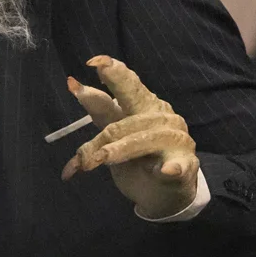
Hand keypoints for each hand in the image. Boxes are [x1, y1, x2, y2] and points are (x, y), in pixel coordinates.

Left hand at [61, 56, 199, 218]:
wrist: (164, 195)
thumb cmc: (138, 159)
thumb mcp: (114, 134)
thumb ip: (99, 112)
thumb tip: (70, 82)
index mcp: (143, 104)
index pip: (127, 85)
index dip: (112, 72)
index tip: (93, 61)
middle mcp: (160, 116)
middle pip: (134, 101)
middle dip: (111, 96)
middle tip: (85, 90)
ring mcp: (175, 139)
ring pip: (141, 139)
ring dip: (118, 149)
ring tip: (98, 160)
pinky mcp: (185, 166)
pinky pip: (177, 166)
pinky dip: (172, 168)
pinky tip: (165, 170)